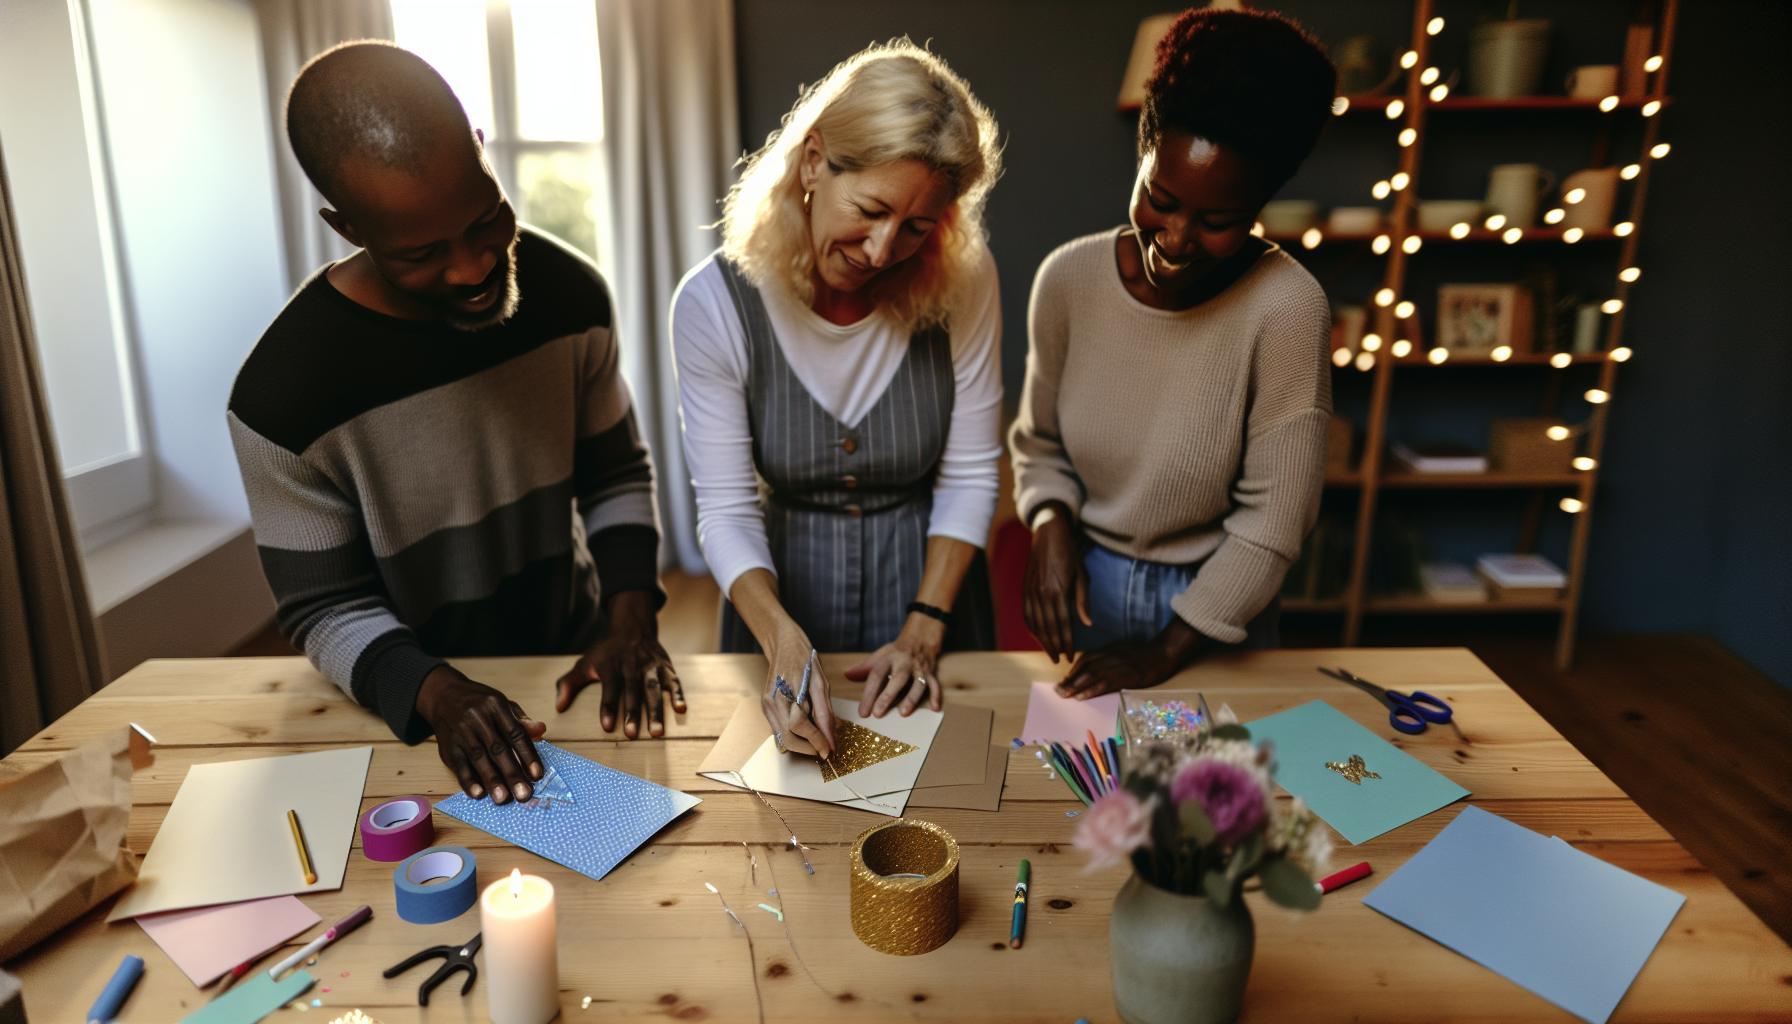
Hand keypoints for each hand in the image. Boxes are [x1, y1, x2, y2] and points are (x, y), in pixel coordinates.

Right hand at [417, 666, 545, 803]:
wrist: (444, 695)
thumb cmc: (481, 704)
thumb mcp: (503, 705)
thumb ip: (522, 721)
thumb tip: (541, 731)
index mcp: (496, 706)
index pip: (515, 733)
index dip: (527, 755)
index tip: (537, 775)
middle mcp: (478, 718)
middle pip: (498, 749)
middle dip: (512, 773)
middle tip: (524, 795)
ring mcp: (461, 732)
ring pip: (478, 758)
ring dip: (492, 780)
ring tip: (503, 799)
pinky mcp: (448, 746)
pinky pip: (459, 765)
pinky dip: (468, 781)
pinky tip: (478, 794)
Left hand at [555, 590, 685, 737]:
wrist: (633, 627)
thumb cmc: (606, 652)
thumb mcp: (584, 663)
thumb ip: (569, 684)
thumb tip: (559, 707)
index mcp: (611, 665)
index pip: (609, 688)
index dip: (608, 707)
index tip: (607, 727)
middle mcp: (632, 665)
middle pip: (633, 691)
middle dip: (633, 713)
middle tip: (633, 735)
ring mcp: (651, 666)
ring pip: (654, 689)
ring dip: (656, 711)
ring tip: (657, 732)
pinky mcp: (665, 666)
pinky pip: (673, 681)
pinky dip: (678, 695)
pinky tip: (681, 710)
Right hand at [761, 625, 835, 757]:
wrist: (783, 644)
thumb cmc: (804, 659)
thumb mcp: (821, 681)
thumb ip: (825, 711)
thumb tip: (832, 735)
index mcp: (787, 691)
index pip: (800, 726)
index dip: (816, 740)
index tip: (829, 750)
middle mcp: (772, 701)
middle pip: (788, 738)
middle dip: (808, 748)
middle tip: (824, 749)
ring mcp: (766, 705)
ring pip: (782, 737)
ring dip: (801, 744)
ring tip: (817, 740)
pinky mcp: (765, 707)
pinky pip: (779, 730)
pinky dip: (793, 735)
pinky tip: (806, 731)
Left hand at [847, 613, 943, 717]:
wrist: (921, 638)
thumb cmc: (896, 652)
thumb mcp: (879, 655)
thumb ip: (864, 667)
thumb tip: (847, 675)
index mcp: (889, 658)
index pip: (876, 676)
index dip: (868, 694)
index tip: (863, 712)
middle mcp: (905, 663)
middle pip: (897, 679)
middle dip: (888, 696)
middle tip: (878, 713)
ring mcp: (920, 668)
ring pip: (918, 683)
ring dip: (911, 698)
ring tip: (903, 713)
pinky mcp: (932, 673)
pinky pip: (935, 684)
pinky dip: (936, 696)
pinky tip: (935, 708)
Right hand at [1023, 504, 1090, 662]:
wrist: (1048, 532)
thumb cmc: (1069, 552)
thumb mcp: (1082, 574)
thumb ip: (1082, 600)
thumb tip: (1088, 624)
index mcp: (1058, 591)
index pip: (1063, 624)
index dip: (1067, 642)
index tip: (1071, 655)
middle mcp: (1042, 594)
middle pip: (1048, 628)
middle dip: (1054, 646)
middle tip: (1060, 660)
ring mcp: (1031, 591)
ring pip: (1035, 624)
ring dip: (1042, 641)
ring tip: (1050, 652)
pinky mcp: (1025, 589)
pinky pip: (1026, 614)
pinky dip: (1031, 628)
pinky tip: (1038, 636)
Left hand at [1057, 620, 1204, 700]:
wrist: (1163, 652)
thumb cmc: (1144, 653)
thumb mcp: (1122, 650)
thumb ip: (1109, 656)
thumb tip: (1095, 665)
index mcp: (1108, 650)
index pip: (1084, 660)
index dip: (1072, 671)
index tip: (1063, 680)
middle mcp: (1109, 657)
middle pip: (1084, 669)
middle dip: (1069, 681)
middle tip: (1058, 691)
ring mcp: (1117, 666)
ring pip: (1091, 677)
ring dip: (1075, 687)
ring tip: (1064, 695)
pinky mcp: (1125, 677)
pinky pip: (1104, 684)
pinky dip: (1091, 690)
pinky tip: (1082, 697)